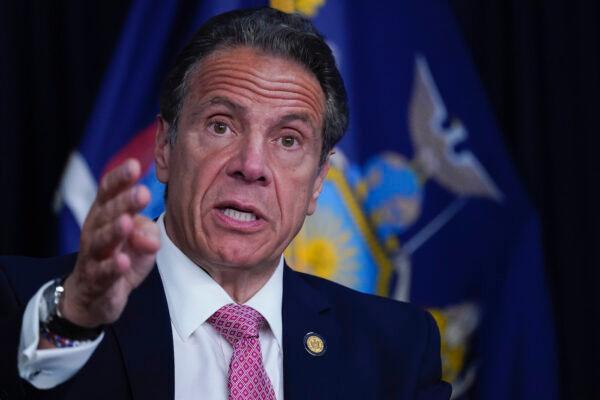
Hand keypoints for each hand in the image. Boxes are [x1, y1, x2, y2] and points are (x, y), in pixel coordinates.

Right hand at [60, 159, 159, 327]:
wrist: (95, 296)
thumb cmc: (120, 257)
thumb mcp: (140, 241)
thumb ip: (148, 232)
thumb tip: (151, 238)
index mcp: (104, 214)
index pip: (108, 191)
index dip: (120, 178)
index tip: (135, 165)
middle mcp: (95, 230)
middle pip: (108, 213)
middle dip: (124, 202)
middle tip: (143, 193)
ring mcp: (93, 255)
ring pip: (102, 241)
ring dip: (115, 231)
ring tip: (127, 222)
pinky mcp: (97, 280)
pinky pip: (104, 272)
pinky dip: (113, 267)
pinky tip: (123, 262)